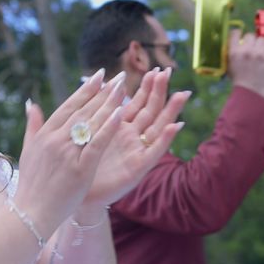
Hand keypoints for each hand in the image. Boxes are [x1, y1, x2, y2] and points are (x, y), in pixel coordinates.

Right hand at [15, 69, 125, 237]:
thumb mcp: (28, 150)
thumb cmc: (31, 184)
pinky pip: (96, 144)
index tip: (99, 75)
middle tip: (119, 76)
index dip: (86, 90)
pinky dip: (108, 128)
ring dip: (109, 103)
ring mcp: (67, 153)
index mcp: (44, 134)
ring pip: (91, 123)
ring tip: (124, 88)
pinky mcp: (79, 168)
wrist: (30, 212)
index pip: (69, 106)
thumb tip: (32, 105)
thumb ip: (32, 126)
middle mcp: (55, 139)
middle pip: (83, 110)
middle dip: (102, 92)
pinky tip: (120, 114)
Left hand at [84, 68, 188, 207]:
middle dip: (158, 91)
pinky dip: (164, 139)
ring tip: (182, 94)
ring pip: (157, 126)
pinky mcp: (137, 168)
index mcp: (119, 127)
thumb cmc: (83, 164)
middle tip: (168, 72)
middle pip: (149, 110)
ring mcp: (136, 151)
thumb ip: (96, 113)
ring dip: (169, 110)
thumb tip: (99, 87)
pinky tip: (175, 127)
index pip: (136, 103)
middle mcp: (131, 137)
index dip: (146, 87)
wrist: (80, 194)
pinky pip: (154, 152)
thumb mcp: (89, 133)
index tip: (154, 69)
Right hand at [228, 29, 263, 100]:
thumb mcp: (229, 66)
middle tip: (252, 48)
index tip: (240, 37)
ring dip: (262, 45)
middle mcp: (247, 51)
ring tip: (261, 53)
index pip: (236, 33)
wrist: (253, 92)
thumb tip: (235, 41)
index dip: (238, 34)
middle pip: (251, 36)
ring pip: (263, 40)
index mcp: (234, 52)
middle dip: (251, 41)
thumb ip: (231, 53)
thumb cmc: (240, 80)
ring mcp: (261, 54)